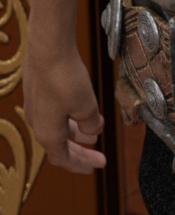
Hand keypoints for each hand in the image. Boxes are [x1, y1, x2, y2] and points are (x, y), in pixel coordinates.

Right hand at [23, 49, 106, 172]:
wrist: (48, 48)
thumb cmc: (65, 80)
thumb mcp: (87, 108)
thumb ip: (91, 124)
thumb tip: (93, 129)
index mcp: (48, 133)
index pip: (62, 159)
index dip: (80, 165)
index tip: (97, 166)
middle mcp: (37, 122)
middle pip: (60, 146)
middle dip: (81, 153)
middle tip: (98, 158)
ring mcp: (35, 105)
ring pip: (57, 128)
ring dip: (75, 134)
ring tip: (92, 136)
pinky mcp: (37, 90)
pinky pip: (54, 112)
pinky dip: (69, 118)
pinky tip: (82, 112)